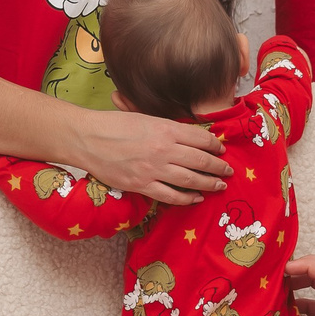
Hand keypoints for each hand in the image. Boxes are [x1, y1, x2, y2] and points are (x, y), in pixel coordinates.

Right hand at [69, 107, 231, 204]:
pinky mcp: (142, 185)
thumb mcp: (144, 116)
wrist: (87, 138)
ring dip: (209, 183)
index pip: (201, 138)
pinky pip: (171, 196)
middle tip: (227, 171)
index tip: (221, 150)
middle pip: (201, 160)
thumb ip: (167, 127)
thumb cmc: (113, 124)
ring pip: (190, 180)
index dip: (215, 145)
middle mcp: (164, 149)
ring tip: (219, 185)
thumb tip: (189, 134)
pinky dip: (187, 199)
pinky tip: (196, 199)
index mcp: (165, 128)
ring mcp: (153, 169)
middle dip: (218, 166)